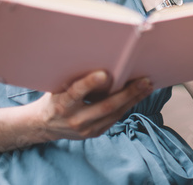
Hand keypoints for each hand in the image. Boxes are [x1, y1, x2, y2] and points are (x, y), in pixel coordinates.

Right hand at [34, 71, 152, 141]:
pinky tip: (138, 96)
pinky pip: (115, 118)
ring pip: (114, 114)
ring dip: (133, 99)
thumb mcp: (57, 86)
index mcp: (62, 103)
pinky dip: (128, 105)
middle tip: (143, 80)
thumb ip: (74, 78)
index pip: (77, 92)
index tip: (104, 73)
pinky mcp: (95, 133)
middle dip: (127, 93)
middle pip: (105, 106)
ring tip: (147, 86)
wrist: (45, 124)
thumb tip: (98, 59)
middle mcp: (75, 119)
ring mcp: (87, 129)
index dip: (90, 83)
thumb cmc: (54, 96)